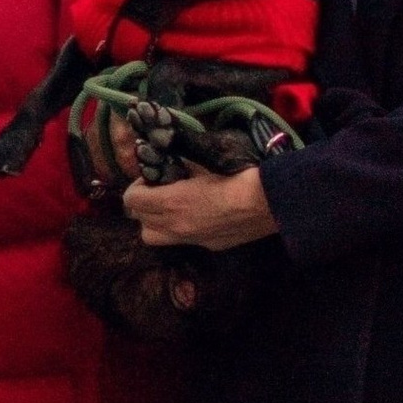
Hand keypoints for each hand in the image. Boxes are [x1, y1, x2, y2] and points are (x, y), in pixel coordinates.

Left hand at [121, 167, 277, 253]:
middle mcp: (177, 226)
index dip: (136, 187)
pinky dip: (179, 230)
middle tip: (157, 192)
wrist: (270, 202)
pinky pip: (180, 241)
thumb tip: (172, 155)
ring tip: (169, 208)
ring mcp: (192, 240)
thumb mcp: (206, 162)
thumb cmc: (238, 176)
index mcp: (172, 202)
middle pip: (140, 222)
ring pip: (154, 238)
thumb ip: (183, 163)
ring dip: (155, 223)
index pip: (132, 200)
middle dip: (143, 205)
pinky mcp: (209, 246)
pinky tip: (195, 217)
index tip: (151, 178)